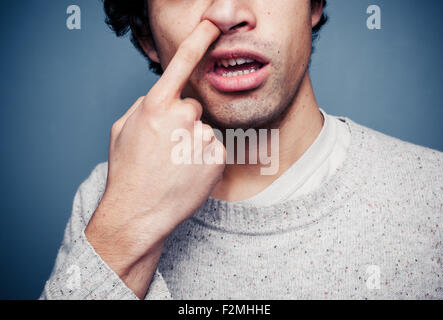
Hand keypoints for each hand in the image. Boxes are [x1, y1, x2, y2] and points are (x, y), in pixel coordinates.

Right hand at [85, 20, 222, 297]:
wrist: (138, 214)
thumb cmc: (127, 173)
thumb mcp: (121, 131)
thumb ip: (143, 106)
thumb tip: (159, 96)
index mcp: (155, 107)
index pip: (180, 66)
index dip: (197, 42)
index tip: (211, 25)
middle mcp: (181, 117)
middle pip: (192, 107)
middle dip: (181, 123)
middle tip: (165, 150)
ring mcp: (201, 138)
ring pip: (201, 130)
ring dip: (191, 143)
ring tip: (173, 166)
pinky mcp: (216, 158)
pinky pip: (212, 148)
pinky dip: (203, 159)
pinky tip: (187, 174)